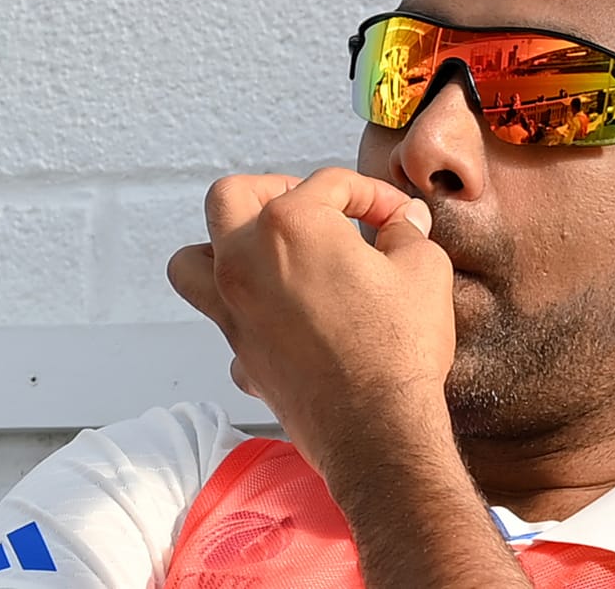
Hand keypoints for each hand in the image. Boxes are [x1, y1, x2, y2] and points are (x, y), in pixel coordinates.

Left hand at [167, 167, 454, 471]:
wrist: (376, 430)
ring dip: (220, 248)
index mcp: (291, 225)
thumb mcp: (423, 270)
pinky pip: (223, 323)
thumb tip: (404, 221)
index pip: (329, 184)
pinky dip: (244, 315)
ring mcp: (233, 311)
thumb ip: (407, 234)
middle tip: (314, 209)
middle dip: (273, 190)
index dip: (373, 195)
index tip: (397, 217)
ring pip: (191, 262)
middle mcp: (246, 261)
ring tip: (263, 255)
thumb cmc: (399, 347)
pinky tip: (282, 320)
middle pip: (231, 196)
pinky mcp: (238, 355)